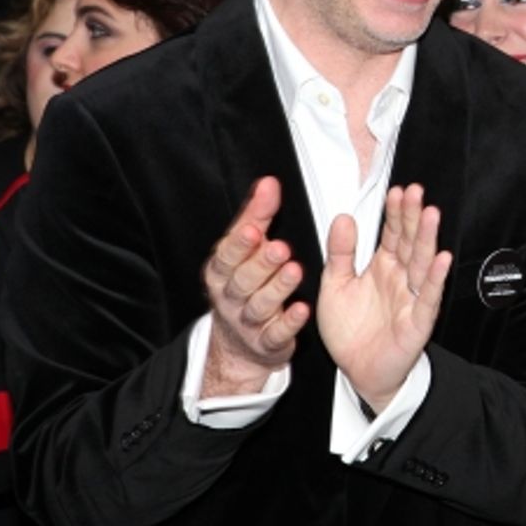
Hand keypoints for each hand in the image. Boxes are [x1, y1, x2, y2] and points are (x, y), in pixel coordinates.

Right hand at [202, 177, 309, 396]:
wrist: (239, 342)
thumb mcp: (245, 250)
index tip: (255, 230)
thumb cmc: (244, 284)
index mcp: (222, 271)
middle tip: (280, 248)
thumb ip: (257, 216)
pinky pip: (277, 334)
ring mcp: (248, 321)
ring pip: (260, 306)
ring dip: (278, 288)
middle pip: (243, 280)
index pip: (228, 255)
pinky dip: (289, 323)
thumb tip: (268, 183)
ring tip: (295, 270)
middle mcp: (231, 297)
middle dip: (261, 263)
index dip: (240, 244)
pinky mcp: (267, 342)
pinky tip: (303, 309)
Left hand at [316, 184, 451, 412]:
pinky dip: (434, 278)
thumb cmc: (351, 333)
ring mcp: (411, 298)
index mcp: (382, 268)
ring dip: (427, 239)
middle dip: (412, 217)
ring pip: (421, 263)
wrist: (359, 372)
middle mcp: (399, 279)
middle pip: (409, 242)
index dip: (394, 213)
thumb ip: (340, 252)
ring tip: (430, 215)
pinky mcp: (417, 321)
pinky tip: (441, 260)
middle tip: (414, 193)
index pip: (392, 233)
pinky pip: (428, 297)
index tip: (396, 192)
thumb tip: (343, 219)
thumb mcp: (335, 286)